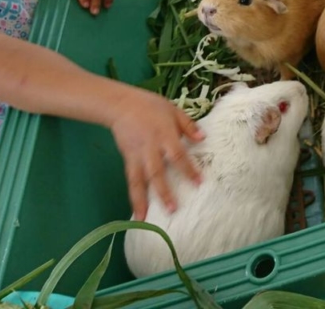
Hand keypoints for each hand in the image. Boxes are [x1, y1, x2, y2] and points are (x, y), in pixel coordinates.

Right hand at [108, 88, 205, 220]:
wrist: (121, 105)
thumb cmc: (151, 106)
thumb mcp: (174, 110)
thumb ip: (188, 125)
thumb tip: (203, 138)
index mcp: (164, 135)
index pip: (178, 155)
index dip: (188, 169)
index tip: (199, 183)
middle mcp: (150, 148)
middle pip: (156, 172)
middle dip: (164, 191)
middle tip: (172, 209)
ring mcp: (136, 155)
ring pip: (139, 180)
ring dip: (142, 200)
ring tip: (144, 219)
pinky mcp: (127, 159)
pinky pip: (131, 179)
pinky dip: (133, 196)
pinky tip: (137, 210)